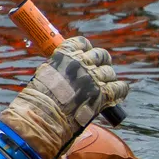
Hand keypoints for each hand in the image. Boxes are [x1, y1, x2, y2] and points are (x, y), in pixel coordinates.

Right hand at [0, 37, 128, 158]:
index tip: (86, 54)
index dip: (86, 48)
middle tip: (99, 70)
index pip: (82, 42)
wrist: (42, 115)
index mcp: (65, 55)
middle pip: (101, 55)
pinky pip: (120, 87)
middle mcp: (81, 63)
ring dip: (108, 78)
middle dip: (102, 62)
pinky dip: (120, 90)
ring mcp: (94, 77)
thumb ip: (58, 67)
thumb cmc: (38, 99)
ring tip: (104, 86)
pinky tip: (117, 94)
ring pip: (110, 72)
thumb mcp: (44, 74)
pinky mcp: (103, 93)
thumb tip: (64, 67)